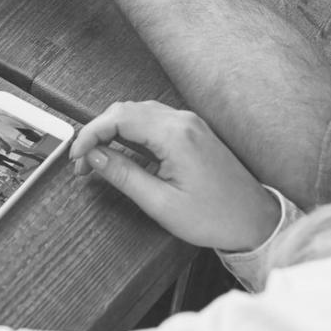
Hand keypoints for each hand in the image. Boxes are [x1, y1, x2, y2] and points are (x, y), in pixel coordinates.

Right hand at [70, 101, 280, 251]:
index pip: (119, 117)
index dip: (90, 133)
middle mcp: (183, 121)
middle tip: (83, 164)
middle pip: (126, 110)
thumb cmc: (215, 217)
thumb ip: (123, 175)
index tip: (76, 156)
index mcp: (175, 135)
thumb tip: (94, 156)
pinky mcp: (193, 131)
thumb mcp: (160, 203)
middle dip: (98, 133)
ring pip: (138, 114)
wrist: (253, 221)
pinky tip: (123, 156)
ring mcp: (190, 124)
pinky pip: (154, 122)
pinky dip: (132, 134)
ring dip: (114, 132)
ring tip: (98, 162)